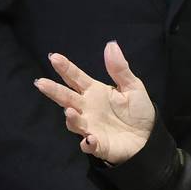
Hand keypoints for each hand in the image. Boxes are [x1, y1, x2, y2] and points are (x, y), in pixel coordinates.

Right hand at [34, 41, 154, 164]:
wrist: (149, 137)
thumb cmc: (137, 111)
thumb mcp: (132, 86)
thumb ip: (119, 68)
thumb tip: (111, 44)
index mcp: (94, 92)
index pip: (76, 78)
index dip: (65, 68)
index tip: (54, 57)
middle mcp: (87, 108)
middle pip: (67, 98)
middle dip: (54, 91)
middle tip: (41, 83)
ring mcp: (91, 127)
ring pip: (74, 122)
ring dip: (71, 118)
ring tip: (69, 110)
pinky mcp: (99, 145)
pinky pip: (89, 144)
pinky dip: (88, 143)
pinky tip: (90, 139)